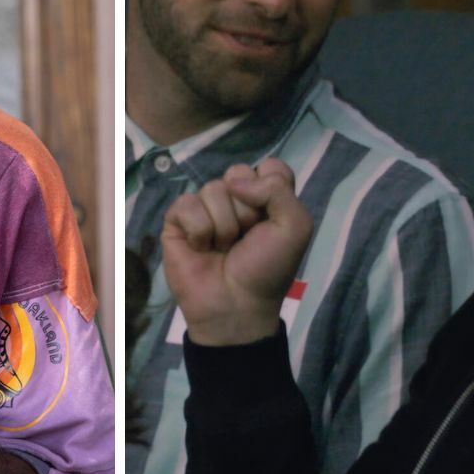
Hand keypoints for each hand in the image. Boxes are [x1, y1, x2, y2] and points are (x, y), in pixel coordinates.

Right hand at [160, 158, 311, 345]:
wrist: (236, 306)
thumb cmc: (268, 269)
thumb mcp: (295, 227)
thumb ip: (278, 190)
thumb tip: (235, 182)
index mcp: (266, 197)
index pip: (270, 167)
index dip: (271, 187)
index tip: (271, 217)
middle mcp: (236, 198)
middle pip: (239, 173)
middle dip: (247, 210)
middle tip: (246, 239)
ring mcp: (206, 207)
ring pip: (213, 188)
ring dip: (224, 226)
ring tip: (225, 249)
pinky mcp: (178, 220)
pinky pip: (186, 204)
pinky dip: (199, 230)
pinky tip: (202, 248)